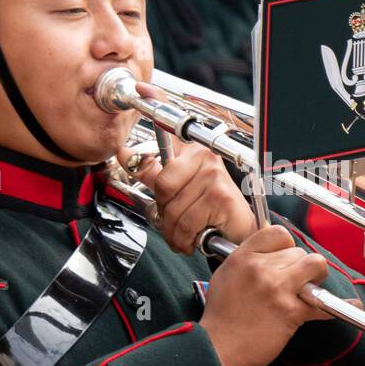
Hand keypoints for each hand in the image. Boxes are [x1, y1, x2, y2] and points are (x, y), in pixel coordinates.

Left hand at [123, 129, 255, 256]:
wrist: (240, 233)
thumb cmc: (212, 211)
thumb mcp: (178, 189)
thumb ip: (152, 173)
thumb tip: (124, 153)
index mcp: (192, 151)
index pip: (162, 142)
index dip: (146, 141)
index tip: (133, 125)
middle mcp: (205, 157)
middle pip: (162, 187)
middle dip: (164, 214)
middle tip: (176, 222)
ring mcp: (214, 176)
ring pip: (173, 210)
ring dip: (174, 233)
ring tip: (185, 236)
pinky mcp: (220, 197)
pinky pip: (186, 223)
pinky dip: (186, 239)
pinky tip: (195, 239)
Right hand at [199, 226, 332, 365]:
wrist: (217, 348)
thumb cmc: (221, 318)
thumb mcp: (226, 276)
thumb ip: (248, 260)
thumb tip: (271, 254)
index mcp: (243, 257)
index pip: (278, 233)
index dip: (287, 245)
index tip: (287, 257)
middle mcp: (261, 268)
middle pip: (298, 252)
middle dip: (300, 267)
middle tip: (296, 282)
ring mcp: (277, 288)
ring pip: (314, 265)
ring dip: (317, 277)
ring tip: (311, 288)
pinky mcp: (291, 311)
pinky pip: (323, 303)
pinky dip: (338, 307)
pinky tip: (351, 306)